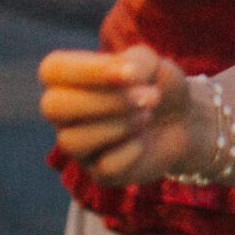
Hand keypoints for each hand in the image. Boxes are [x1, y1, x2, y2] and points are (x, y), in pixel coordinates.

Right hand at [38, 44, 190, 185]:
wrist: (181, 121)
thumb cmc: (155, 85)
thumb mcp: (152, 64)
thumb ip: (137, 62)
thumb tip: (125, 73)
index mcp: (67, 78)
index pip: (53, 70)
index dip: (87, 70)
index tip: (131, 73)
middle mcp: (63, 113)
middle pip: (54, 106)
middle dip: (106, 100)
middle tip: (148, 97)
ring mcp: (78, 145)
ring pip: (73, 140)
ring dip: (119, 124)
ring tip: (147, 115)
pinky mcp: (98, 172)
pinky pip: (104, 166)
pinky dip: (131, 150)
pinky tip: (143, 140)